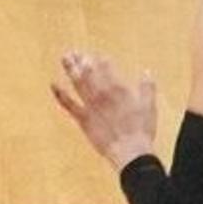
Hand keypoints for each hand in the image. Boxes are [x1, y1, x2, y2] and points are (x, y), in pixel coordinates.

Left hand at [48, 49, 160, 169]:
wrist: (129, 152)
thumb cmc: (141, 130)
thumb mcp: (149, 106)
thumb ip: (147, 87)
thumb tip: (146, 72)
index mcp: (118, 88)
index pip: (106, 67)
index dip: (100, 59)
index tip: (96, 55)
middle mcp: (102, 93)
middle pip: (89, 71)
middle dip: (81, 60)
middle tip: (73, 51)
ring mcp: (91, 106)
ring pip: (78, 83)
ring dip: (71, 69)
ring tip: (65, 58)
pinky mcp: (83, 119)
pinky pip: (69, 104)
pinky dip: (60, 94)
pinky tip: (53, 84)